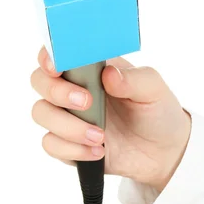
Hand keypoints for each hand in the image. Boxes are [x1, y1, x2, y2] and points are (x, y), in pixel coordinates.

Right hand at [30, 47, 190, 191]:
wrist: (163, 151)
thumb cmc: (156, 110)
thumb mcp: (154, 89)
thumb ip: (133, 79)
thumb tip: (109, 75)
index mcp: (91, 66)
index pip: (58, 52)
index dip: (49, 56)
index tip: (56, 67)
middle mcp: (73, 87)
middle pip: (40, 81)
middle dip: (57, 91)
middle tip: (87, 102)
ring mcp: (68, 115)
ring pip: (41, 113)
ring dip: (68, 126)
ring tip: (101, 136)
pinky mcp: (67, 143)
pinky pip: (51, 144)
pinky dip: (72, 149)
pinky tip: (99, 151)